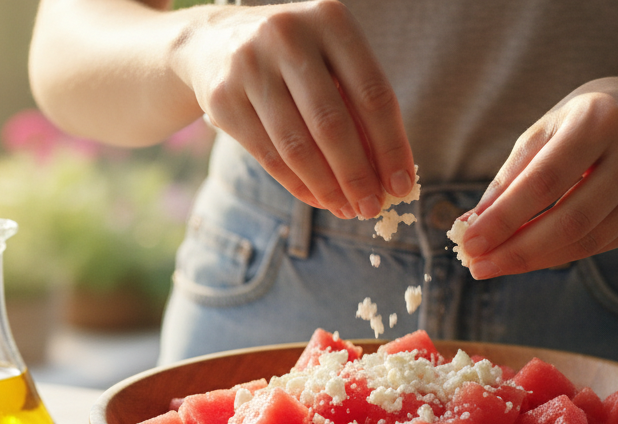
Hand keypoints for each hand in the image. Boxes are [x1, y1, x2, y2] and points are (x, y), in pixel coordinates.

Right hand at [171, 0, 415, 218]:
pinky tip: (317, 199)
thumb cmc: (296, 59)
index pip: (372, 94)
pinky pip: (268, 154)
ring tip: (347, 209)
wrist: (215, 42)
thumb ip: (361, 108)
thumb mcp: (333, 62)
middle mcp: (287, 35)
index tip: (402, 185)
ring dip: (327, 187)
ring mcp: (249, 65)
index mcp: (330, 20)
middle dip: (357, 175)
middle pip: (332, 123)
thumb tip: (388, 177)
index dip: (391, 146)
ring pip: (297, 145)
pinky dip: (297, 184)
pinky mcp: (223, 97)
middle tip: (373, 208)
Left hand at [458, 78, 617, 279]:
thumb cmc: (592, 118)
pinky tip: (532, 256)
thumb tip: (471, 225)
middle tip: (478, 266)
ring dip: (536, 258)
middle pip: (570, 219)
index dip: (504, 218)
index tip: (468, 242)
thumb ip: (513, 176)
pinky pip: (602, 243)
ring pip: (588, 239)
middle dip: (518, 249)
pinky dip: (562, 253)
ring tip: (497, 264)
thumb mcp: (550, 128)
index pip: (545, 181)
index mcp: (600, 119)